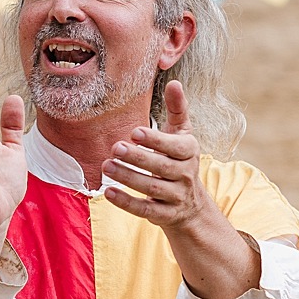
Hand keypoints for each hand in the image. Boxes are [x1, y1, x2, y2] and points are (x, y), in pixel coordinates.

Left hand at [100, 79, 210, 228]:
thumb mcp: (182, 135)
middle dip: (138, 158)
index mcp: (189, 152)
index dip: (156, 140)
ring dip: (128, 178)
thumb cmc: (179, 160)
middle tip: (115, 147)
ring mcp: (176, 197)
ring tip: (107, 166)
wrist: (191, 205)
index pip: (176, 146)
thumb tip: (175, 82)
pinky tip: (108, 192)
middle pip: (162, 167)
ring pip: (152, 189)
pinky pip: (145, 210)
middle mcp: (186, 175)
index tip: (135, 132)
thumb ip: (178, 109)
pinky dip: (127, 203)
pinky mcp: (165, 215)